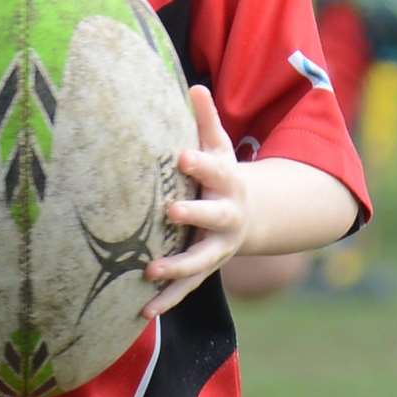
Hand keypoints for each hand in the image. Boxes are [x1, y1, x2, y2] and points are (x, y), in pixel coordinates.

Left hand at [143, 85, 248, 317]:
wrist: (252, 217)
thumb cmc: (223, 174)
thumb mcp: (220, 146)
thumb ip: (205, 120)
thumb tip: (193, 85)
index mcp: (228, 182)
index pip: (213, 169)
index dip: (199, 162)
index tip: (180, 154)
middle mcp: (226, 217)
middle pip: (212, 216)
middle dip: (194, 214)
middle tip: (170, 211)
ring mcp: (218, 247)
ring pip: (200, 261)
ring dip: (177, 268)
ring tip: (150, 271)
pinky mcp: (205, 269)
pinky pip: (187, 288)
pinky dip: (167, 300)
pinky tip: (143, 311)